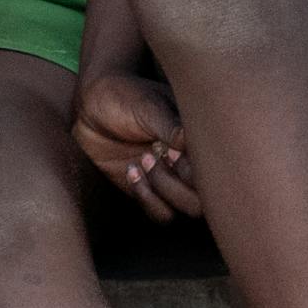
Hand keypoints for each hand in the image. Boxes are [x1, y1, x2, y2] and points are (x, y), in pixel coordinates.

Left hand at [73, 69, 203, 220]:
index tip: (172, 149)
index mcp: (196, 141)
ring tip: (142, 160)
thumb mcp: (149, 106)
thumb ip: (170, 127)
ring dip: (162, 191)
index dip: (197, 169)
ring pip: (183, 210)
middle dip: (178, 185)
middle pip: (203, 200)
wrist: (90, 104)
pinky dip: (146, 196)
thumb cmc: (124, 96)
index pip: (216, 172)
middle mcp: (188, 163)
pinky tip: (131, 170)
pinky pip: (158, 212)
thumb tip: (189, 140)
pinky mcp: (147, 190)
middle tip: (153, 154)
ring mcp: (169, 179)